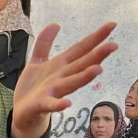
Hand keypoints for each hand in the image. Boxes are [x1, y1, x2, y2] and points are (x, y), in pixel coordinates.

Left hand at [10, 22, 117, 137]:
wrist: (23, 113)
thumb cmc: (33, 88)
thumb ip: (44, 44)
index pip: (80, 49)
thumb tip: (55, 24)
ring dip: (84, 77)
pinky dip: (59, 104)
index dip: (95, 37)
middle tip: (114, 45)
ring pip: (71, 83)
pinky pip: (51, 104)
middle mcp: (61, 77)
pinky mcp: (41, 104)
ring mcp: (53, 91)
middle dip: (97, 55)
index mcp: (60, 65)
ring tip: (98, 69)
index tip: (112, 24)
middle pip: (81, 65)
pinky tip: (67, 103)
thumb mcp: (37, 61)